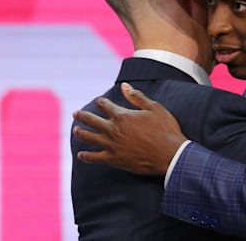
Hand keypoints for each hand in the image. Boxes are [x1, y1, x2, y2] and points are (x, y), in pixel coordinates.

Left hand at [72, 82, 187, 174]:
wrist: (170, 155)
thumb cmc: (165, 129)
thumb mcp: (154, 108)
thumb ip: (137, 97)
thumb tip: (124, 85)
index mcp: (122, 115)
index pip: (104, 105)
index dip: (100, 102)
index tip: (99, 101)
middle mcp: (113, 129)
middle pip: (92, 120)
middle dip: (82, 115)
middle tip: (75, 113)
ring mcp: (112, 145)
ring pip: (89, 138)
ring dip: (80, 133)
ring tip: (75, 130)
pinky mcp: (114, 159)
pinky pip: (95, 157)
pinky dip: (86, 156)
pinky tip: (80, 154)